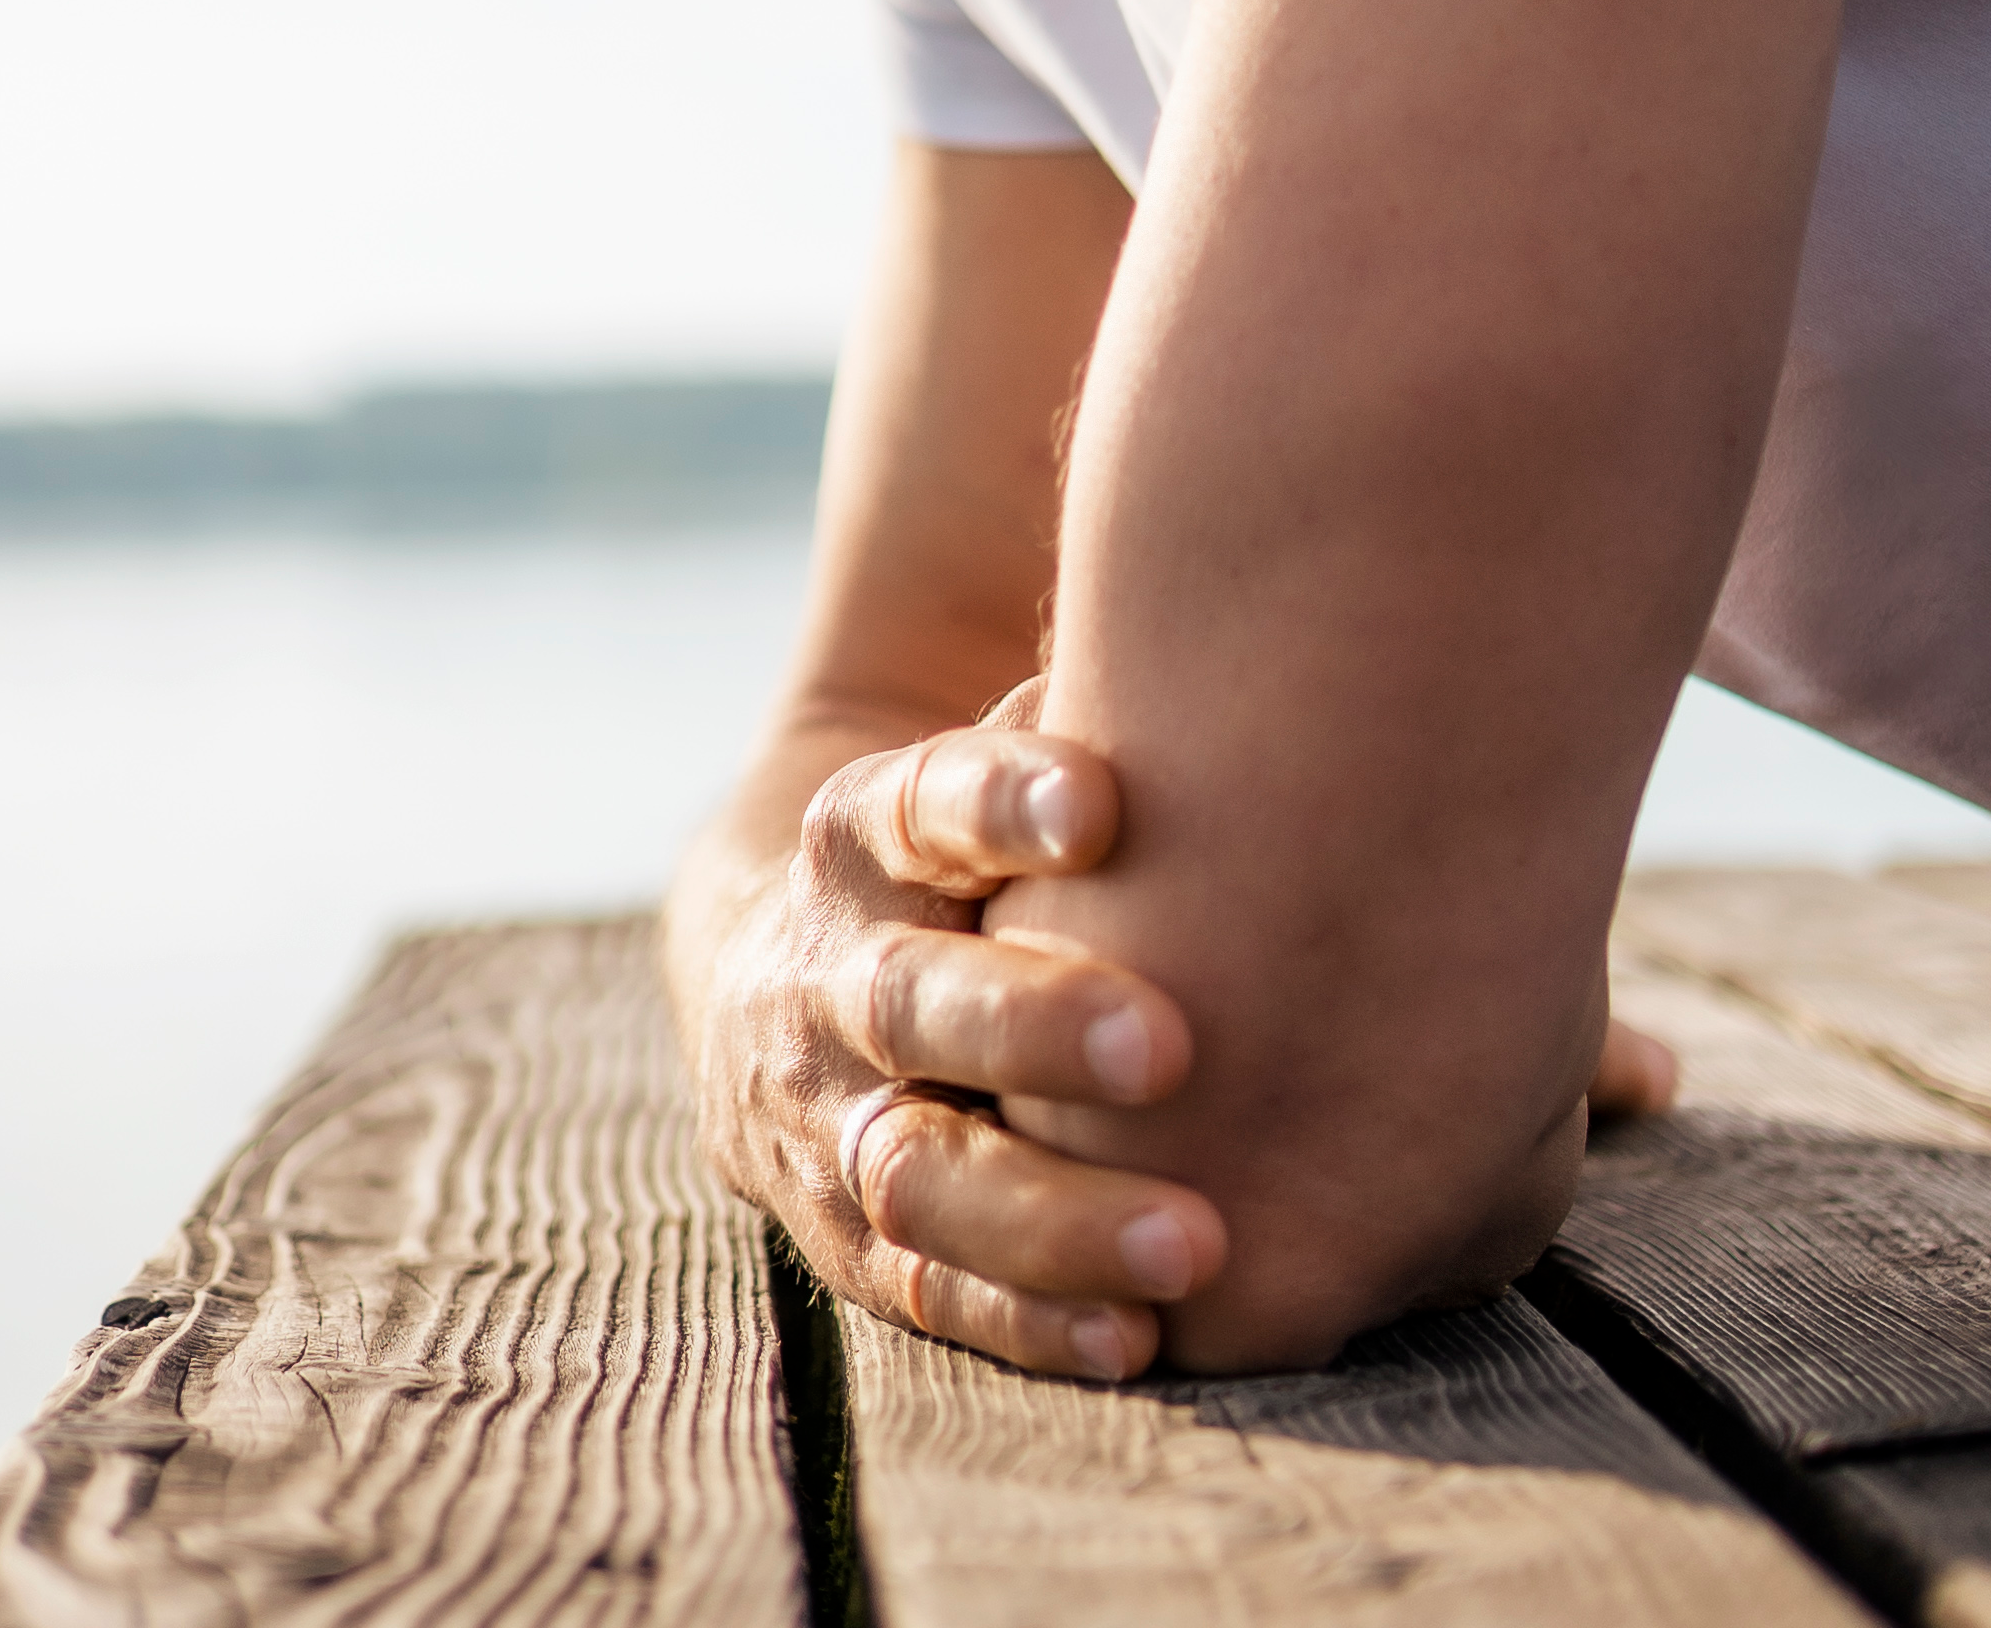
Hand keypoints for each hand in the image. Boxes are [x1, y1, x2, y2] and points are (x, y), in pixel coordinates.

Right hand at [674, 715, 1231, 1379]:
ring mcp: (823, 1114)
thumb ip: (1065, 732)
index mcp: (862, 834)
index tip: (1102, 803)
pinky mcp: (841, 1233)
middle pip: (911, 999)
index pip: (921, 805)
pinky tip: (1135, 1332)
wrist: (776, 969)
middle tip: (1168, 1043)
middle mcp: (825, 971)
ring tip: (1193, 1242)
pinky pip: (928, 1287)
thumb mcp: (979, 771)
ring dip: (1052, 1213)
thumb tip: (1214, 659)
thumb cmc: (961, 854)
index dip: (1000, 802)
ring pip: (918, 1170)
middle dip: (1033, 1024)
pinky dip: (1027, 1316)